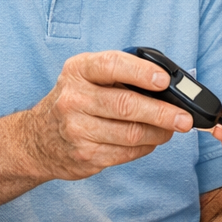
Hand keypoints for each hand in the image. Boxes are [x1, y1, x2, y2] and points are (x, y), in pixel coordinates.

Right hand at [20, 51, 193, 180]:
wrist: (36, 138)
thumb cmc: (76, 98)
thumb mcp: (88, 74)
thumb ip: (121, 71)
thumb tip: (166, 82)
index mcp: (78, 70)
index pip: (112, 66)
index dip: (141, 72)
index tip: (164, 80)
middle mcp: (74, 99)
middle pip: (126, 105)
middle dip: (162, 112)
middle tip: (185, 118)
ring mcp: (77, 130)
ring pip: (130, 133)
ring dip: (159, 132)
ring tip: (172, 128)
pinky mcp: (84, 156)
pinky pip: (125, 153)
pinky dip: (145, 146)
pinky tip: (152, 140)